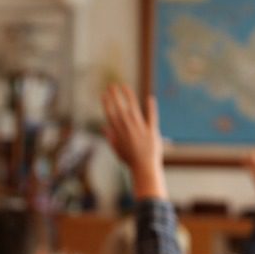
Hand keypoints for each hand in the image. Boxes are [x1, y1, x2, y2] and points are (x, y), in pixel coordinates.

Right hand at [101, 84, 165, 199]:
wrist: (144, 168)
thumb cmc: (130, 160)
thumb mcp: (117, 150)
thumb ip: (111, 137)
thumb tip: (103, 128)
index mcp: (119, 133)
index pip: (110, 114)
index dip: (106, 103)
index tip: (104, 94)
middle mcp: (128, 129)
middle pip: (119, 108)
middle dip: (114, 96)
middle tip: (111, 85)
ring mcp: (140, 129)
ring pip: (133, 109)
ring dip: (128, 96)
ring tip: (124, 86)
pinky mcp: (151, 131)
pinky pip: (151, 117)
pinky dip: (151, 107)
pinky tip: (150, 98)